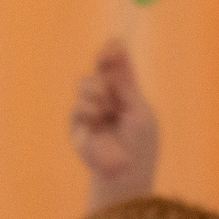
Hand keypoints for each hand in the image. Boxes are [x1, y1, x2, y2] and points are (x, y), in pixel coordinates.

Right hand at [70, 41, 159, 206]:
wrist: (127, 173)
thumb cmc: (141, 145)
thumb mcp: (139, 109)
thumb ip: (126, 83)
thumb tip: (117, 50)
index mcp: (126, 93)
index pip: (116, 66)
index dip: (113, 52)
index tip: (114, 45)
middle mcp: (107, 99)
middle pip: (98, 69)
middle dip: (103, 64)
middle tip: (106, 63)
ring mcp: (91, 112)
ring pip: (84, 83)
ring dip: (96, 90)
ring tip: (108, 107)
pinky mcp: (77, 126)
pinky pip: (78, 105)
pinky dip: (90, 108)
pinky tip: (99, 118)